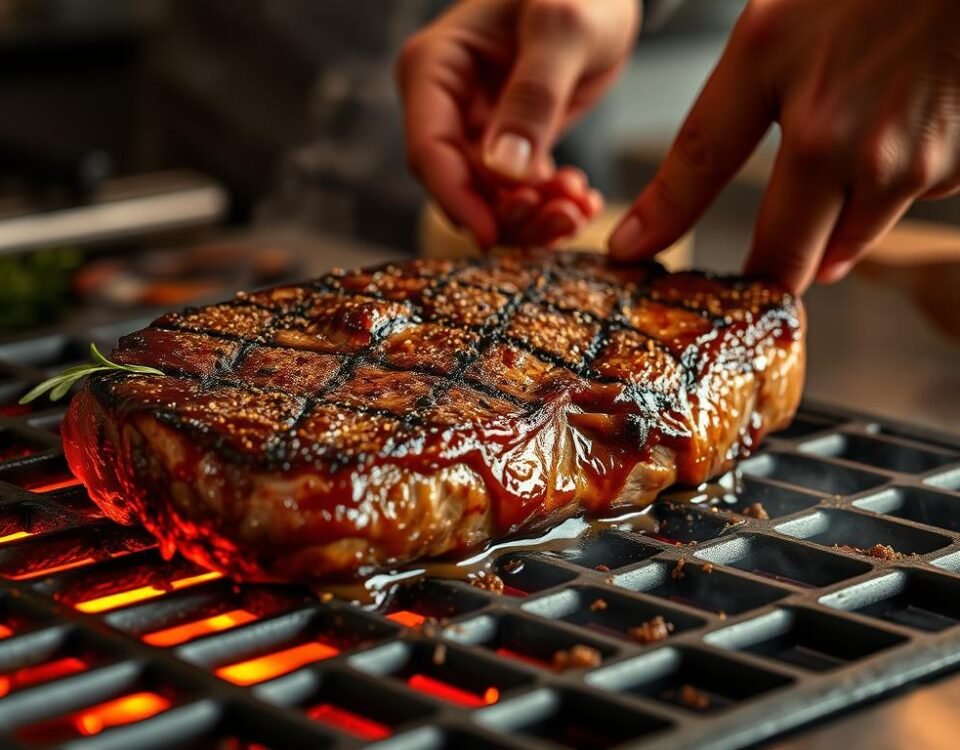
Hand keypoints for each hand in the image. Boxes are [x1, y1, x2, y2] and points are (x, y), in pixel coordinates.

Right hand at [396, 0, 637, 246]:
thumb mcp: (563, 28)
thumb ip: (534, 95)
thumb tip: (504, 171)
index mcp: (434, 67)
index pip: (429, 150)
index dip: (458, 200)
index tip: (494, 237)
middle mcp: (444, 104)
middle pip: (457, 184)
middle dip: (506, 213)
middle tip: (561, 219)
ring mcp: (474, 126)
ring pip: (488, 197)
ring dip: (532, 215)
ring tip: (578, 208)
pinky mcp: (505, 143)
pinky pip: (516, 191)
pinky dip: (547, 204)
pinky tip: (582, 202)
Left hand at [609, 0, 959, 292]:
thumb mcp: (772, 34)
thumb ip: (727, 124)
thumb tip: (692, 206)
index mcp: (790, 99)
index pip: (702, 175)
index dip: (662, 221)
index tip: (627, 253)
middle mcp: (844, 145)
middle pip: (785, 262)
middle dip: (764, 271)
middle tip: (750, 268)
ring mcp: (907, 165)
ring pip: (844, 245)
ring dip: (828, 230)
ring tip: (839, 161)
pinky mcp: (955, 170)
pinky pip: (901, 205)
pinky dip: (886, 189)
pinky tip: (893, 133)